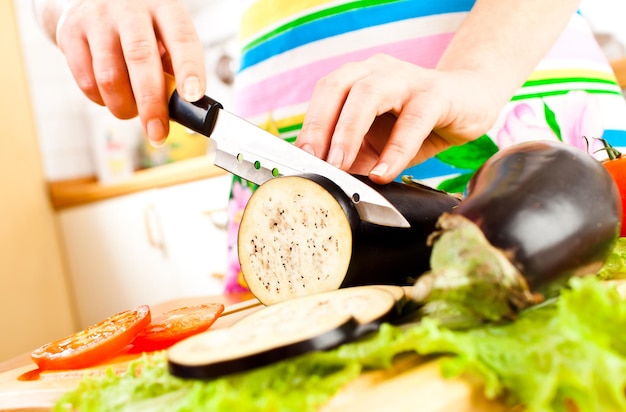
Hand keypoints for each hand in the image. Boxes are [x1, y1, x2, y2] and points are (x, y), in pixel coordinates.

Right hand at [55, 0, 205, 144]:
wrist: (87, 0)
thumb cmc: (139, 29)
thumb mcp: (164, 37)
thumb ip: (174, 70)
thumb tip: (183, 112)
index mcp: (163, 7)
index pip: (182, 38)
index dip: (189, 69)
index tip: (192, 97)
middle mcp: (130, 8)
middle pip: (141, 58)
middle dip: (151, 103)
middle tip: (157, 132)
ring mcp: (97, 18)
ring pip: (110, 76)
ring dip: (124, 106)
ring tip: (132, 111)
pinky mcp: (70, 33)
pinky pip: (87, 81)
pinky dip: (102, 100)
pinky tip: (110, 96)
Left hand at [295, 54, 501, 183]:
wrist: (470, 101)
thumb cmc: (417, 122)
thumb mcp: (378, 144)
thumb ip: (352, 158)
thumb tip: (322, 183)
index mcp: (358, 79)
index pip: (324, 95)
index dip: (308, 126)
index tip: (298, 161)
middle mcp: (377, 72)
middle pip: (338, 88)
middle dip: (320, 126)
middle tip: (312, 162)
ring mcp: (407, 79)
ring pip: (369, 95)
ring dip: (348, 132)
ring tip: (340, 165)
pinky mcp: (437, 94)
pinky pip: (412, 121)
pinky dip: (395, 150)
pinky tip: (383, 173)